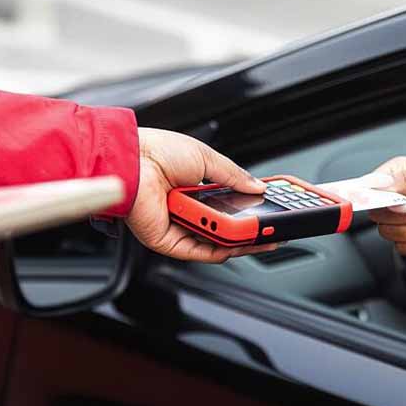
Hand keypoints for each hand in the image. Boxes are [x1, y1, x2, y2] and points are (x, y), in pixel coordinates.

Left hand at [127, 128, 278, 262]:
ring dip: (238, 242)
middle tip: (271, 232)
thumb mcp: (206, 159)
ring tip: (260, 236)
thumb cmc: (158, 152)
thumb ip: (234, 176)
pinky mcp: (167, 241)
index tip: (268, 215)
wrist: (134, 160)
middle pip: (222, 229)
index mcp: (194, 190)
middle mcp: (186, 210)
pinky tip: (235, 244)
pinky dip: (219, 251)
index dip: (248, 213)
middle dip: (248, 232)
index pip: (227, 208)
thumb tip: (258, 186)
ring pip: (213, 243)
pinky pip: (198, 252)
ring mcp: (177, 227)